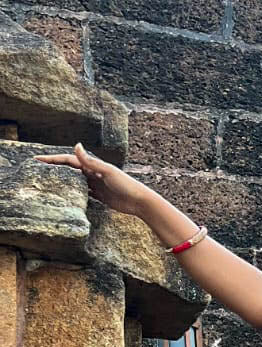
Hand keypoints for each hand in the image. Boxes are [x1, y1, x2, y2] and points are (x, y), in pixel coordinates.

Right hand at [34, 142, 157, 215]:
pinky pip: (82, 192)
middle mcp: (93, 173)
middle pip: (69, 168)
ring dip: (62, 178)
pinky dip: (73, 191)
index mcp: (93, 165)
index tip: (37, 159)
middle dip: (53, 167)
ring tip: (47, 180)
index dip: (52, 159)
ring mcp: (95, 184)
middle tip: (37, 168)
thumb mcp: (107, 171)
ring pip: (74, 180)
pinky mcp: (99, 195)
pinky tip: (65, 194)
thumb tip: (76, 145)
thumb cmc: (126, 185)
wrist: (140, 202)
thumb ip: (91, 161)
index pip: (68, 160)